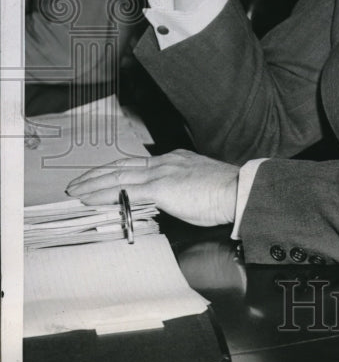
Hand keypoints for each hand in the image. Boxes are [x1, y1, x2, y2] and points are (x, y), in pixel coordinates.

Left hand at [66, 149, 238, 227]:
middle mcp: (165, 162)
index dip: (116, 170)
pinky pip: (124, 192)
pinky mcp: (160, 188)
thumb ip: (182, 189)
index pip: (138, 164)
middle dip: (97, 174)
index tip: (102, 175)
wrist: (239, 191)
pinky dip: (103, 195)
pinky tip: (91, 199)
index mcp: (175, 160)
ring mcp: (161, 173)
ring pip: (118, 177)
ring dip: (93, 184)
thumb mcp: (200, 186)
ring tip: (76, 191)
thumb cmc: (226, 194)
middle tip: (78, 182)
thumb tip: (172, 200)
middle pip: (122, 166)